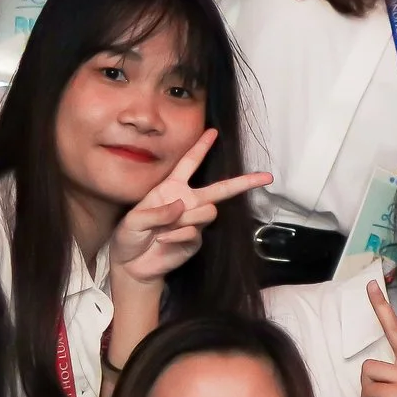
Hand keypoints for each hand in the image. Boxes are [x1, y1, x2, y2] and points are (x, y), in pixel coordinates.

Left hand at [108, 129, 274, 286]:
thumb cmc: (129, 237)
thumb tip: (182, 206)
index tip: (213, 131)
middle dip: (244, 182)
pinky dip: (177, 236)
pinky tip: (163, 241)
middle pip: (221, 188)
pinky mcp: (195, 242)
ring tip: (165, 229)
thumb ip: (156, 212)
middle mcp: (188, 202)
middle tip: (266, 177)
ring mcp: (194, 222)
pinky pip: (195, 233)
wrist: (131, 265)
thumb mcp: (133, 220)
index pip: (189, 163)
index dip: (201, 147)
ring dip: (188, 219)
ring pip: (209, 212)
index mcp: (172, 188)